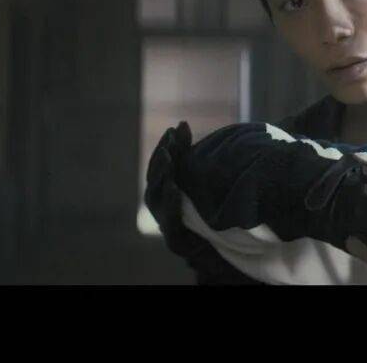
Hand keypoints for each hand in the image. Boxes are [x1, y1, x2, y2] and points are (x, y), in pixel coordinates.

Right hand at [145, 122, 205, 257]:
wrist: (211, 243)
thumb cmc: (199, 207)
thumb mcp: (194, 177)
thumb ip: (186, 152)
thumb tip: (182, 122)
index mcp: (161, 186)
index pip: (159, 162)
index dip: (165, 146)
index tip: (173, 130)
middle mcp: (157, 201)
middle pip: (155, 176)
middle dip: (162, 159)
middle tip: (170, 144)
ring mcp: (162, 219)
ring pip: (156, 195)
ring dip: (162, 176)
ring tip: (170, 160)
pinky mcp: (173, 237)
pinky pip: (168, 219)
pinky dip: (170, 203)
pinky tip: (175, 188)